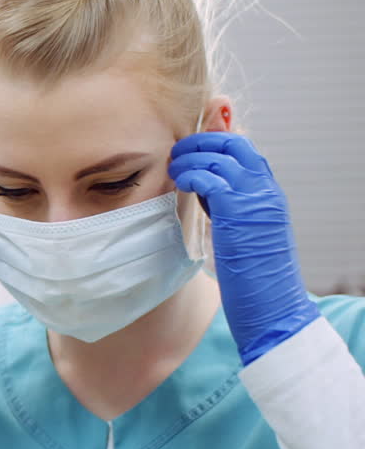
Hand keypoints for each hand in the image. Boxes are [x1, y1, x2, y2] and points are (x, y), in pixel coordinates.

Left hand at [169, 133, 320, 363]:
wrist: (273, 306)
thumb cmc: (255, 276)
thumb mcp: (247, 232)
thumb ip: (232, 208)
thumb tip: (207, 192)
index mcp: (270, 194)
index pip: (245, 149)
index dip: (215, 143)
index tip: (192, 151)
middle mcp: (266, 191)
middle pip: (233, 144)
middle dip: (201, 142)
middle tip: (178, 153)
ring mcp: (254, 200)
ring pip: (218, 158)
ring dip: (190, 159)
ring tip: (173, 169)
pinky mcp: (237, 213)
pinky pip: (210, 179)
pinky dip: (191, 175)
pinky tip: (180, 183)